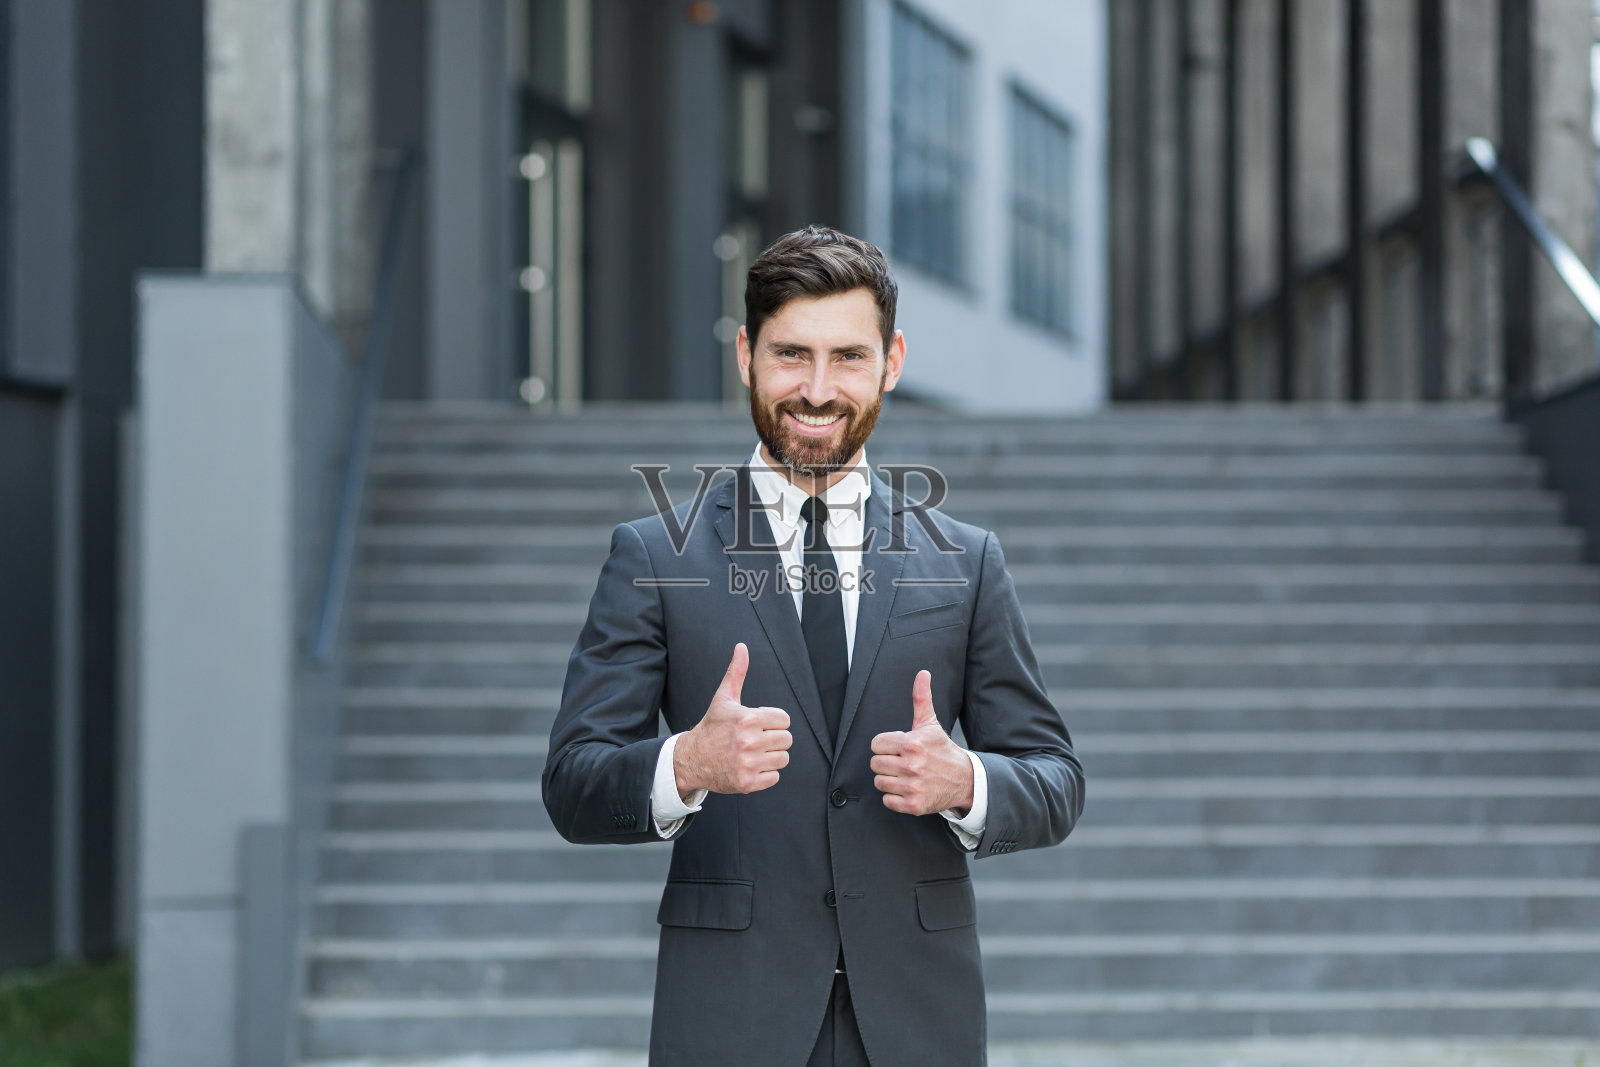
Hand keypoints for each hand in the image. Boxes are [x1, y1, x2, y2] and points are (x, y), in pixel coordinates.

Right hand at [674, 643, 791, 797]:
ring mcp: (748, 764)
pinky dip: (765, 775)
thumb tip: (742, 647)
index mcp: (748, 718)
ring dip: (771, 757)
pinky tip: (751, 767)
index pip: (784, 720)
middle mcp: (749, 741)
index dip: (773, 722)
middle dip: (774, 739)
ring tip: (753, 754)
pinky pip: (775, 778)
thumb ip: (736, 672)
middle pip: (787, 740)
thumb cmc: (712, 727)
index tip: (759, 725)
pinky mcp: (747, 783)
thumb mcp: (724, 698)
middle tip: (756, 740)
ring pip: (783, 759)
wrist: (691, 759)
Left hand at [870, 670, 974, 815]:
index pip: (876, 744)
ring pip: (879, 782)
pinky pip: (887, 801)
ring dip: (890, 780)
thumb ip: (921, 698)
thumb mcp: (930, 724)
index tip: (899, 748)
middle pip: (875, 764)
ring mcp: (913, 786)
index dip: (886, 746)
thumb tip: (922, 673)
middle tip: (903, 762)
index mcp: (912, 743)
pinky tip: (907, 789)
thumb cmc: (942, 750)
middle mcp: (912, 765)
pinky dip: (894, 798)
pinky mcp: (914, 805)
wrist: (964, 779)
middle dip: (887, 762)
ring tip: (905, 775)